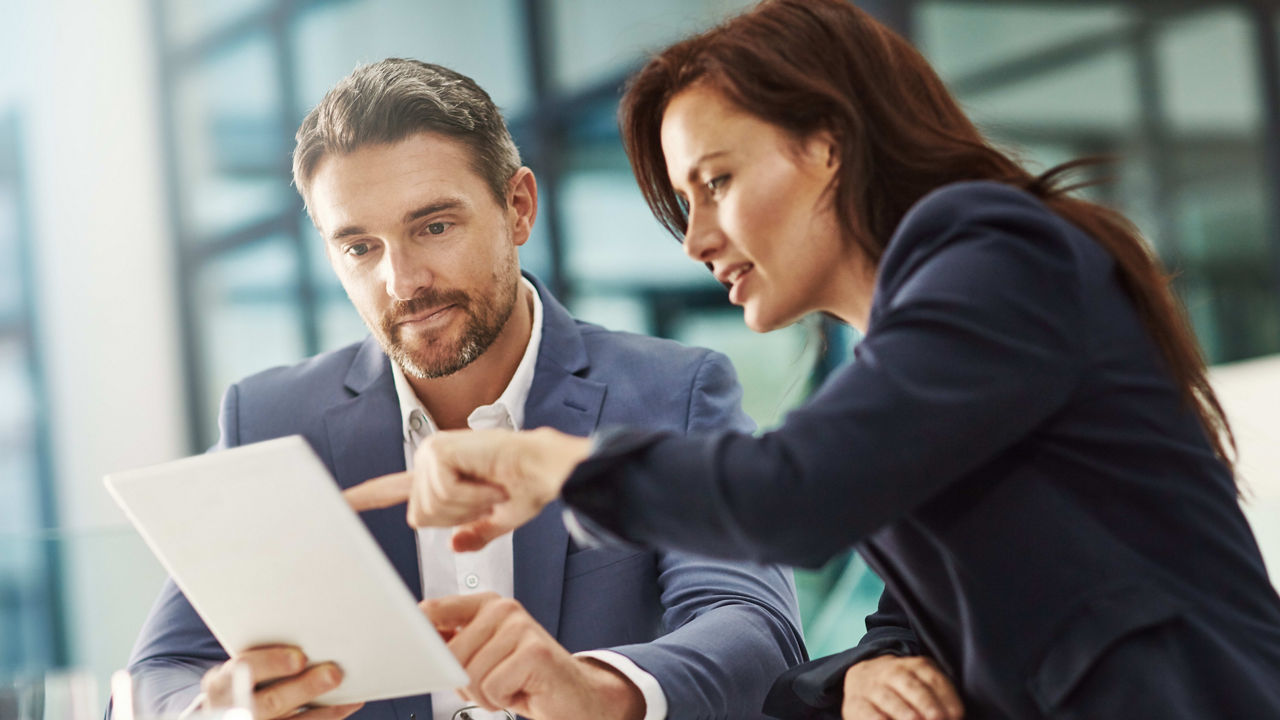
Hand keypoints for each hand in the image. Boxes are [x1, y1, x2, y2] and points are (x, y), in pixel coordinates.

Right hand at [200, 646, 362, 719]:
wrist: (225, 711)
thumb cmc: (240, 677)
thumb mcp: (239, 666)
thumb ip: (263, 653)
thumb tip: (310, 630)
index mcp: (220, 684)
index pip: (243, 670)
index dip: (272, 664)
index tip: (300, 658)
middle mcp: (231, 709)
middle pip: (270, 702)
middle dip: (304, 689)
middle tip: (333, 674)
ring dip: (323, 710)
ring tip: (349, 695)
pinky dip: (326, 717)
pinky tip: (346, 705)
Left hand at [344, 428, 591, 550]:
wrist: (547, 470)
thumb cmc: (529, 488)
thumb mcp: (497, 520)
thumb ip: (473, 533)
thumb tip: (456, 545)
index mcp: (439, 474)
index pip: (392, 489)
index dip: (365, 497)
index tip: (340, 501)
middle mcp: (430, 460)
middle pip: (420, 517)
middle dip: (457, 516)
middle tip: (487, 496)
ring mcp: (432, 453)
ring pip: (432, 508)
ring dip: (468, 505)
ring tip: (491, 486)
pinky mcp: (440, 451)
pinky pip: (444, 494)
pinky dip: (472, 496)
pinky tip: (488, 480)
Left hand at [424, 593, 642, 719]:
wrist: (573, 696)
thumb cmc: (523, 678)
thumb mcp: (481, 658)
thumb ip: (452, 645)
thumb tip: (417, 645)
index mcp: (485, 604)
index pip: (434, 611)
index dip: (418, 636)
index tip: (412, 652)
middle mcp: (503, 608)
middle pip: (450, 653)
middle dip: (465, 681)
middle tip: (492, 682)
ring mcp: (520, 626)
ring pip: (471, 674)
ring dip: (486, 694)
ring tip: (509, 685)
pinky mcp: (534, 651)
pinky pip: (492, 687)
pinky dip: (502, 699)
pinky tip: (521, 690)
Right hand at [841, 655, 962, 719]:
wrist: (861, 676)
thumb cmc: (902, 687)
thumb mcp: (922, 681)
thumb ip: (939, 697)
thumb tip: (955, 717)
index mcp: (915, 666)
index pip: (933, 679)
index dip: (948, 699)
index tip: (957, 716)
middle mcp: (892, 672)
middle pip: (912, 688)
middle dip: (928, 706)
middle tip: (938, 719)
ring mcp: (872, 688)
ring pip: (890, 700)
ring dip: (905, 714)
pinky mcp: (855, 704)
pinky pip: (868, 713)